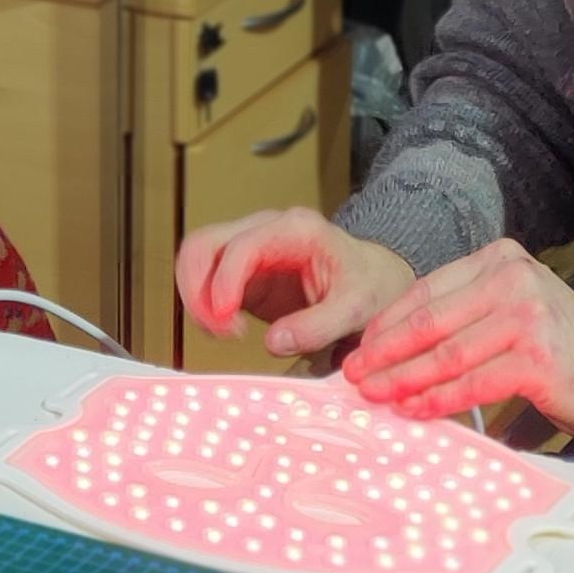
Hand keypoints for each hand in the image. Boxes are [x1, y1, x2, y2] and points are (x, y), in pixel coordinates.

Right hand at [176, 208, 415, 361]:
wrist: (376, 279)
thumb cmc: (370, 284)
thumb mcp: (357, 306)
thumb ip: (319, 325)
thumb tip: (273, 343)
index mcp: (295, 229)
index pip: (241, 246)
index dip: (225, 281)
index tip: (225, 319)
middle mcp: (265, 230)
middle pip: (204, 244)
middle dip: (198, 289)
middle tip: (217, 330)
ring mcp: (249, 248)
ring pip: (197, 259)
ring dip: (196, 298)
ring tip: (221, 333)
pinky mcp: (242, 272)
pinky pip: (205, 281)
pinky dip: (204, 306)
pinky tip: (225, 330)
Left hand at [343, 240, 573, 435]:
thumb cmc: (562, 348)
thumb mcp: (514, 309)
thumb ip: (466, 315)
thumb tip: (396, 345)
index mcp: (500, 260)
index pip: (427, 290)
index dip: (387, 322)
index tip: (360, 347)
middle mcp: (512, 280)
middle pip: (430, 320)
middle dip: (385, 351)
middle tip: (352, 375)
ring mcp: (526, 317)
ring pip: (446, 354)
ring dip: (403, 378)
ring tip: (374, 396)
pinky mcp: (536, 359)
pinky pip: (472, 384)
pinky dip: (438, 400)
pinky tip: (414, 410)